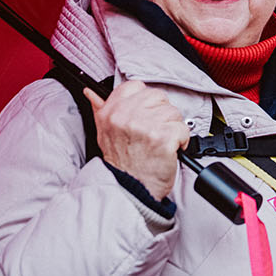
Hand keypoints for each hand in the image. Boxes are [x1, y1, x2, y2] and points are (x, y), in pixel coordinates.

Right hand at [85, 80, 188, 199]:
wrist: (129, 189)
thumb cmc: (121, 163)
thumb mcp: (103, 133)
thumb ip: (100, 109)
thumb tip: (91, 92)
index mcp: (111, 111)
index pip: (135, 86)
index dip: (146, 100)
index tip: (146, 114)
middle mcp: (126, 115)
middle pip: (159, 96)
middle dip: (161, 115)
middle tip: (152, 133)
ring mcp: (145, 125)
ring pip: (174, 112)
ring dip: (172, 128)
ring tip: (159, 143)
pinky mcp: (163, 137)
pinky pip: (183, 128)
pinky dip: (181, 141)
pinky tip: (169, 150)